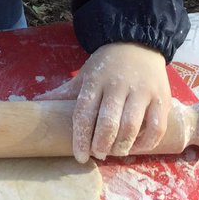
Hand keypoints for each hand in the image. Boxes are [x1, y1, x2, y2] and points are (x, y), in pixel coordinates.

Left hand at [46, 42, 169, 163]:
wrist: (138, 42)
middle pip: (108, 123)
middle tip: (98, 154)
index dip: (81, 137)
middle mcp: (118, 86)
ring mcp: (142, 92)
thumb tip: (37, 102)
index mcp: (96, 81)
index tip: (80, 156)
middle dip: (101, 145)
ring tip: (115, 151)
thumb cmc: (107, 64)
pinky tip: (136, 146)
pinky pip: (156, 127)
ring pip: (131, 127)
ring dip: (121, 146)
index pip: (84, 112)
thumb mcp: (85, 74)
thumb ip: (66, 92)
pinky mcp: (161, 98)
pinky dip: (146, 143)